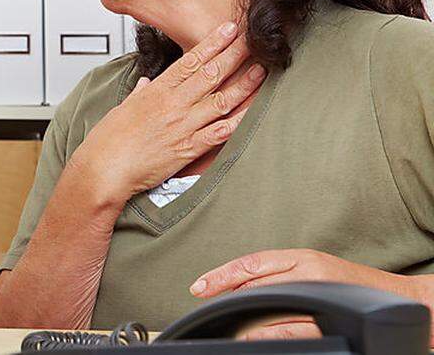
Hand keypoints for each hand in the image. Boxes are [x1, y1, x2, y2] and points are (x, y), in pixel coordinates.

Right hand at [68, 21, 264, 204]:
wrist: (104, 168)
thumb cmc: (108, 140)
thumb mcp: (122, 108)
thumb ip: (139, 93)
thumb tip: (146, 82)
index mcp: (157, 91)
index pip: (190, 60)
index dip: (213, 43)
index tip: (229, 29)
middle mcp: (173, 105)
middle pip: (211, 73)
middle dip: (235, 54)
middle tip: (253, 40)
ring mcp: (183, 126)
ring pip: (222, 100)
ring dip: (244, 84)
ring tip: (261, 70)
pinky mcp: (189, 148)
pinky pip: (220, 133)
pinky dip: (238, 122)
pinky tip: (253, 112)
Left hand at [191, 249, 424, 342]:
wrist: (395, 298)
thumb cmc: (349, 286)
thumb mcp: (312, 271)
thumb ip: (278, 275)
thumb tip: (238, 287)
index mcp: (302, 257)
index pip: (251, 262)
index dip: (221, 274)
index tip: (198, 286)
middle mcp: (309, 271)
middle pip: (255, 284)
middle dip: (228, 296)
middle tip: (208, 306)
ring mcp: (320, 294)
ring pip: (268, 304)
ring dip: (242, 316)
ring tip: (225, 323)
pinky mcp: (331, 317)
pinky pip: (291, 327)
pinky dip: (268, 333)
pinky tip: (253, 336)